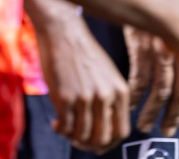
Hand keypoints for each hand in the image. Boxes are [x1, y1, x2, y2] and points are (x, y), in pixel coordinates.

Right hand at [34, 0, 131, 150]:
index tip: (98, 145)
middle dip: (89, 145)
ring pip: (82, 136)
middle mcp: (106, 96)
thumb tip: (105, 130)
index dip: (109, 143)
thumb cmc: (84, 52)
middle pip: (103, 139)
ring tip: (65, 127)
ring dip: (72, 137)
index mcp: (121, 91)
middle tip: (78, 140)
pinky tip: (56, 121)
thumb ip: (111, 100)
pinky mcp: (65, 97)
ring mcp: (86, 98)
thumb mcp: (108, 75)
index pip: (122, 131)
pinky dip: (61, 130)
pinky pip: (66, 128)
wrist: (63, 32)